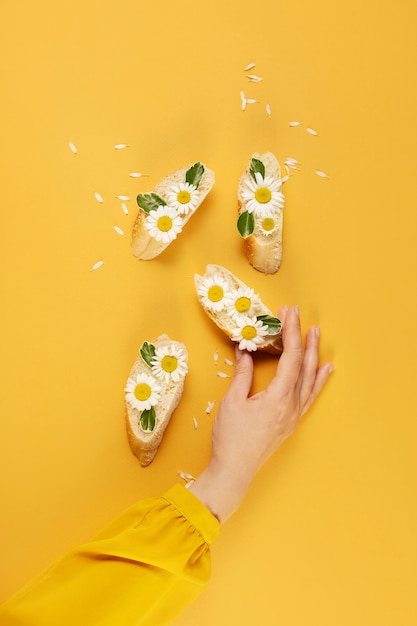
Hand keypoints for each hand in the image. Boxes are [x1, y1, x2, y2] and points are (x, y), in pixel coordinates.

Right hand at [189, 306, 332, 522]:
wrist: (235, 470)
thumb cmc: (231, 438)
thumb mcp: (232, 401)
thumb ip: (243, 374)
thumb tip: (245, 350)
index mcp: (279, 398)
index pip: (290, 357)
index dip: (291, 332)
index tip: (289, 313)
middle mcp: (292, 405)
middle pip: (303, 364)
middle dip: (302, 337)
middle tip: (300, 316)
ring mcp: (294, 414)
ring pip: (310, 378)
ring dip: (313, 354)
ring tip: (316, 334)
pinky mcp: (291, 421)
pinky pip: (310, 395)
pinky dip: (318, 380)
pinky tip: (324, 370)